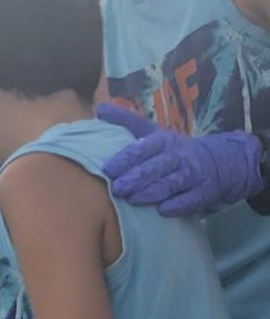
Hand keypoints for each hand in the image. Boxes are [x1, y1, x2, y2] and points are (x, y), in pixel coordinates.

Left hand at [98, 102, 262, 216]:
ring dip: (152, 192)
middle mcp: (179, 156)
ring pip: (172, 183)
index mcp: (164, 141)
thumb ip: (126, 121)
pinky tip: (162, 210)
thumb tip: (99, 107)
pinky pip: (190, 199)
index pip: (144, 148)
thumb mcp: (151, 132)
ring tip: (133, 199)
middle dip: (136, 178)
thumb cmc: (172, 149)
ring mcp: (193, 174)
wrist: (218, 161)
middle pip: (157, 167)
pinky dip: (177, 205)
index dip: (126, 158)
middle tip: (117, 188)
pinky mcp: (203, 191)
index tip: (109, 169)